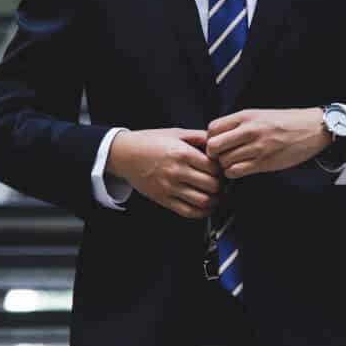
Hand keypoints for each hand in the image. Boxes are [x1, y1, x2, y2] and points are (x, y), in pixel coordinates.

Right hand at [105, 128, 222, 218]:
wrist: (124, 154)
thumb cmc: (149, 141)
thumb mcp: (175, 133)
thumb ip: (198, 136)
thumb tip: (217, 141)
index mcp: (182, 153)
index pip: (214, 167)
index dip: (222, 169)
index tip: (221, 169)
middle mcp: (177, 172)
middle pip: (212, 185)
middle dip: (221, 185)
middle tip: (221, 183)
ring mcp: (170, 187)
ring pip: (203, 201)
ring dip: (215, 201)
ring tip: (216, 196)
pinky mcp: (163, 199)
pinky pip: (188, 211)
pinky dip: (202, 212)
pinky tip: (206, 207)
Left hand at [206, 108, 332, 178]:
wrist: (313, 128)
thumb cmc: (286, 122)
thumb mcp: (259, 114)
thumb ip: (239, 124)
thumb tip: (217, 136)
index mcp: (246, 116)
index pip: (212, 128)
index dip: (210, 138)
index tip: (218, 143)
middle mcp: (249, 130)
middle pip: (213, 146)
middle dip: (214, 154)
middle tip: (221, 156)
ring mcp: (257, 147)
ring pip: (224, 161)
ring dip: (225, 165)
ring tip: (234, 162)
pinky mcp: (264, 162)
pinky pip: (236, 172)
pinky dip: (234, 173)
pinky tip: (241, 169)